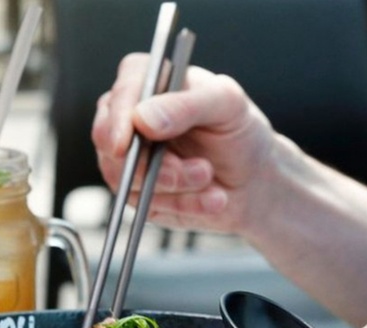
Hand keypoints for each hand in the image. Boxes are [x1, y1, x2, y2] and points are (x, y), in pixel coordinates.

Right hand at [91, 53, 296, 236]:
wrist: (255, 180)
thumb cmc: (240, 132)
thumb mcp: (227, 105)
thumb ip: (187, 105)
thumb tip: (142, 118)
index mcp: (150, 83)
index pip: (121, 93)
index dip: (119, 120)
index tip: (126, 144)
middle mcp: (131, 119)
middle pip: (111, 142)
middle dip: (156, 165)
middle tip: (201, 171)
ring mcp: (132, 159)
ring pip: (127, 180)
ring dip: (178, 188)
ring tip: (211, 178)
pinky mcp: (139, 193)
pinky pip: (147, 206)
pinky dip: (184, 206)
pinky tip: (211, 199)